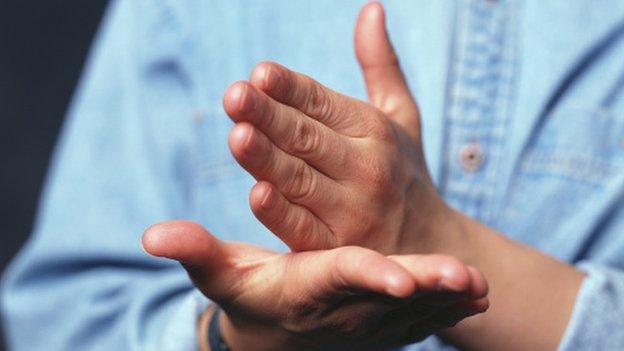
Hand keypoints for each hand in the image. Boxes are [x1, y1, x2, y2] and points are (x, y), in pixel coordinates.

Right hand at [142, 221, 488, 350]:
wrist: (281, 338)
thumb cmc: (252, 297)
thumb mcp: (223, 277)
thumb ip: (195, 252)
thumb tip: (150, 236)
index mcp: (306, 288)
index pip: (338, 278)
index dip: (368, 276)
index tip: (401, 279)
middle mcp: (342, 309)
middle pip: (388, 296)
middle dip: (427, 289)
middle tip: (468, 280)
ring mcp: (367, 323)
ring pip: (413, 312)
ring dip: (448, 300)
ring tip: (482, 287)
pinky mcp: (384, 326)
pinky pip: (421, 319)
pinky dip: (448, 309)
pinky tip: (479, 295)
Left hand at [223, 2, 447, 253]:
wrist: (432, 245)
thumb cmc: (405, 172)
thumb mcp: (402, 116)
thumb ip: (381, 64)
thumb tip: (371, 8)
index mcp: (374, 129)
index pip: (322, 102)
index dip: (290, 88)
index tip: (260, 72)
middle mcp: (366, 167)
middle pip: (307, 137)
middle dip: (269, 115)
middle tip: (236, 95)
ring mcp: (353, 210)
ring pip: (300, 179)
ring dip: (267, 158)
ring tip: (238, 135)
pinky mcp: (340, 249)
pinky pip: (305, 229)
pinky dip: (282, 214)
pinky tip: (258, 194)